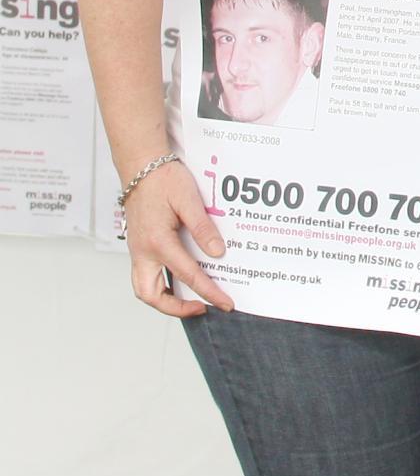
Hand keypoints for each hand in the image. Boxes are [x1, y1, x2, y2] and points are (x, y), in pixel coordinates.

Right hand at [123, 160, 232, 316]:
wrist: (141, 168)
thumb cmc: (163, 181)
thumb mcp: (189, 201)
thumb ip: (203, 228)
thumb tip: (217, 253)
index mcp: (157, 242)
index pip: (187, 275)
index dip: (209, 292)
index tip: (225, 303)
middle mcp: (143, 252)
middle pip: (151, 295)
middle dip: (175, 308)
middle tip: (203, 307)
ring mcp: (138, 251)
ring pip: (143, 288)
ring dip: (164, 300)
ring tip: (191, 299)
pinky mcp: (139, 247)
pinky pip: (145, 275)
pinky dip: (161, 285)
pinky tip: (180, 279)